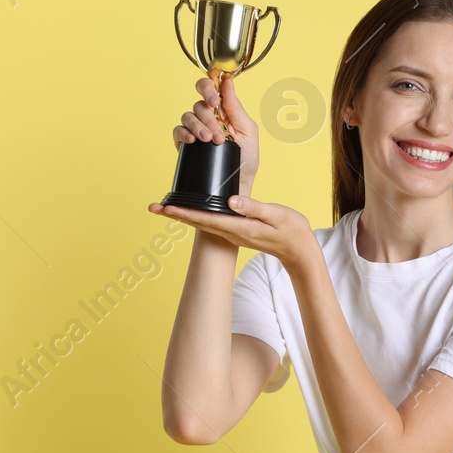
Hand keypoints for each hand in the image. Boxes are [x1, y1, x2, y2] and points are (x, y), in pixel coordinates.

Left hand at [148, 193, 316, 271]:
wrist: (299, 251)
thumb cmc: (292, 231)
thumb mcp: (277, 215)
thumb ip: (254, 207)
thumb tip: (231, 201)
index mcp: (238, 228)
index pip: (204, 219)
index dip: (183, 212)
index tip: (164, 207)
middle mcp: (231, 233)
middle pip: (197, 222)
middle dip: (175, 214)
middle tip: (153, 207)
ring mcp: (233, 233)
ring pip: (202, 222)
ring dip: (183, 214)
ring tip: (165, 206)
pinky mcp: (236, 231)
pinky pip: (211, 222)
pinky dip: (197, 214)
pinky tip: (192, 208)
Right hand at [172, 74, 259, 186]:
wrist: (237, 186)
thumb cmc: (246, 160)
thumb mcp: (248, 132)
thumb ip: (236, 108)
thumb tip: (228, 83)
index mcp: (224, 111)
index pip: (211, 89)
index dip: (209, 88)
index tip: (215, 100)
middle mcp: (208, 117)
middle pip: (199, 104)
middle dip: (208, 117)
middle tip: (218, 133)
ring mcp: (196, 130)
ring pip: (188, 116)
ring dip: (198, 126)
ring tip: (208, 140)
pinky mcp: (185, 144)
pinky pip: (178, 131)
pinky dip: (183, 133)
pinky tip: (192, 140)